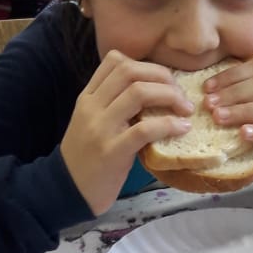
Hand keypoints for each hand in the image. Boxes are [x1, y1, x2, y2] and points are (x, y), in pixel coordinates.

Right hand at [60, 51, 193, 214]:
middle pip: (130, 71)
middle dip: (163, 76)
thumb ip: (114, 105)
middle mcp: (92, 107)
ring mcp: (100, 128)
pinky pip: (145, 129)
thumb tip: (153, 92)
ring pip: (139, 93)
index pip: (115, 61)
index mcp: (88, 97)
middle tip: (180, 94)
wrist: (68, 191)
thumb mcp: (93, 123)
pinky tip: (182, 129)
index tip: (164, 81)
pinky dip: (169, 124)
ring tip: (185, 109)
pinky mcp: (112, 151)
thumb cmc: (87, 158)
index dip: (146, 65)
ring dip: (170, 96)